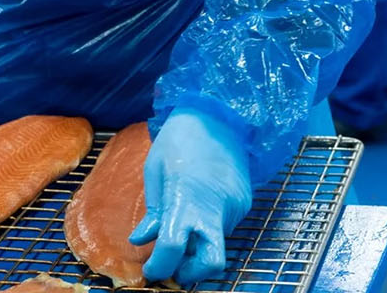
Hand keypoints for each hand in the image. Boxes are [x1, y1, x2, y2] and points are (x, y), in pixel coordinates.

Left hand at [130, 109, 252, 287]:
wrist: (219, 114)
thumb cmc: (180, 139)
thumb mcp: (156, 171)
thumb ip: (154, 211)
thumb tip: (142, 240)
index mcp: (185, 197)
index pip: (172, 247)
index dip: (160, 267)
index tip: (151, 271)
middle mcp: (214, 208)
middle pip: (211, 263)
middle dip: (192, 273)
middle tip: (174, 268)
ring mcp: (234, 207)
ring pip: (216, 243)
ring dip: (198, 245)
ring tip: (183, 224)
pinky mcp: (244, 203)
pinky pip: (224, 226)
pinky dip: (209, 226)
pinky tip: (200, 204)